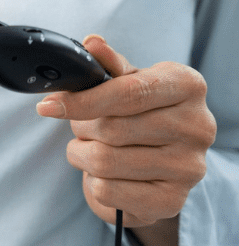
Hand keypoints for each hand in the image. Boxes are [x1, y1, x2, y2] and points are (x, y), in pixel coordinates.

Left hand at [36, 35, 215, 245]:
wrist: (160, 165)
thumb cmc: (140, 114)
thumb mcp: (126, 83)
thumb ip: (108, 65)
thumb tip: (91, 43)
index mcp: (187, 86)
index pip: (128, 92)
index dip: (82, 101)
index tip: (48, 106)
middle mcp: (197, 126)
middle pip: (111, 128)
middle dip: (82, 129)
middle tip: (83, 129)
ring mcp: (189, 167)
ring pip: (104, 161)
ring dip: (83, 156)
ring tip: (92, 150)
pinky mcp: (172, 202)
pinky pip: (108, 190)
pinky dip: (94, 183)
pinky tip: (107, 175)